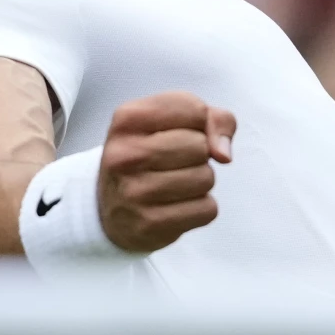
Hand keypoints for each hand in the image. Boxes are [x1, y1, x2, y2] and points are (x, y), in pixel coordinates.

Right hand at [98, 91, 235, 252]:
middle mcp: (124, 154)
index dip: (199, 123)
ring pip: (206, 178)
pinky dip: (201, 208)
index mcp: (127, 118)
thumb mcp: (172, 122)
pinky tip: (177, 206)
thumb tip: (223, 154)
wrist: (111, 207)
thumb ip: (213, 119)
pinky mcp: (149, 224)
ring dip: (201, 182)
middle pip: (201, 146)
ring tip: (175, 184)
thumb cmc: (150, 155)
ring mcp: (133, 192)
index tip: (179, 133)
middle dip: (200, 155)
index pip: (194, 110)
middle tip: (176, 163)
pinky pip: (207, 209)